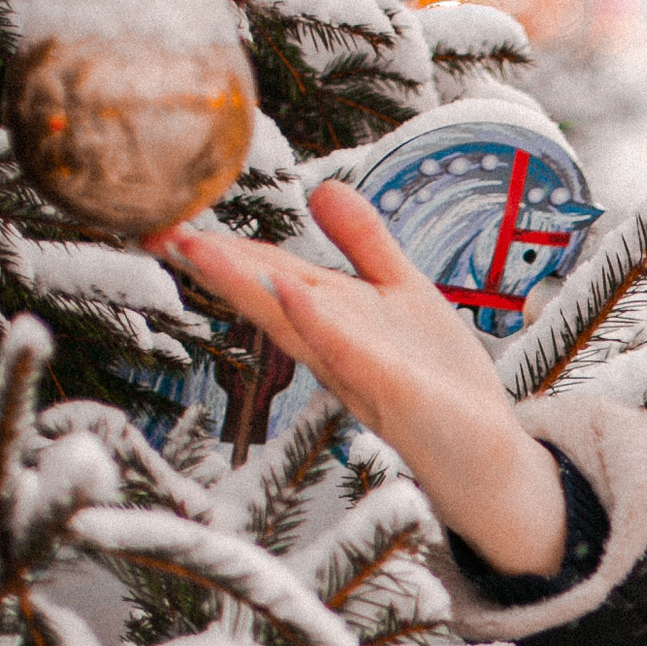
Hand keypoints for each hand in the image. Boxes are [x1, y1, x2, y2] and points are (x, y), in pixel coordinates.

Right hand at [150, 183, 568, 577]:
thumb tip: (322, 187)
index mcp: (335, 320)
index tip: (167, 219)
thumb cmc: (438, 380)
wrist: (488, 458)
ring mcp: (363, 372)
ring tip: (203, 250)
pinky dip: (321, 324)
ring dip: (251, 287)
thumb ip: (365, 243)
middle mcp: (336, 347)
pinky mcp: (399, 393)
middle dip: (216, 266)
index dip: (223, 247)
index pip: (271, 275)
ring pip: (297, 324)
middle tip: (159, 232)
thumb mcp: (401, 293)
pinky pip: (354, 355)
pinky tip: (293, 294)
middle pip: (269, 297)